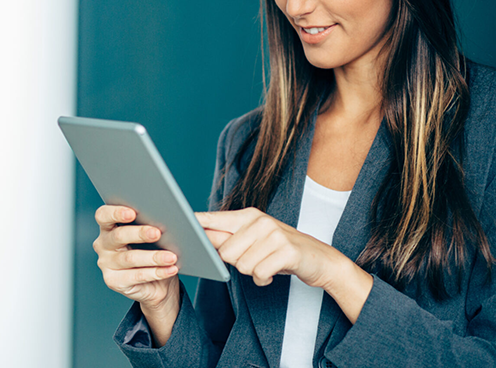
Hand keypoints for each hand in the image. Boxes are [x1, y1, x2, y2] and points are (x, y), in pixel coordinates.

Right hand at [93, 205, 179, 309]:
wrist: (157, 283)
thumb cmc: (151, 251)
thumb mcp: (151, 236)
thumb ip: (151, 224)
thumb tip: (169, 219)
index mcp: (109, 227)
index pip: (104, 215)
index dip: (116, 212)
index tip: (132, 213)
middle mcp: (104, 244)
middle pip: (118, 236)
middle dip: (140, 233)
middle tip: (157, 233)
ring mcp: (106, 264)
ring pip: (130, 258)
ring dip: (154, 257)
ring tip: (171, 257)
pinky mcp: (114, 281)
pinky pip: (137, 276)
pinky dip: (156, 272)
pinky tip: (170, 269)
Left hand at [196, 207, 372, 323]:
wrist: (321, 260)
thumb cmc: (281, 251)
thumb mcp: (255, 240)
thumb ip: (228, 238)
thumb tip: (199, 238)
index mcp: (248, 216)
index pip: (214, 219)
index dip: (194, 223)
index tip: (175, 220)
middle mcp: (259, 221)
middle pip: (225, 252)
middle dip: (237, 263)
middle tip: (255, 260)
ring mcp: (274, 234)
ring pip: (241, 265)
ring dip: (252, 272)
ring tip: (266, 264)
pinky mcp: (286, 250)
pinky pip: (258, 273)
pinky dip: (264, 280)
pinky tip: (273, 273)